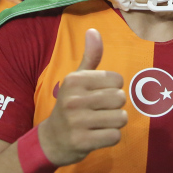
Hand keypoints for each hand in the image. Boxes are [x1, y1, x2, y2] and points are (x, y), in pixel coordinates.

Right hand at [37, 29, 127, 166]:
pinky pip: (115, 136)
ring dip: (115, 123)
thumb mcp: (77, 79)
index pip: (118, 80)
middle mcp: (74, 99)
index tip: (98, 95)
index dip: (113, 89)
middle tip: (99, 112)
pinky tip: (97, 136)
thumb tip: (93, 30)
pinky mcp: (81, 142)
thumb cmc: (71, 104)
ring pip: (121, 118)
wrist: (51, 140)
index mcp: (75, 80)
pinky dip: (111, 137)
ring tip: (99, 123)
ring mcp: (76, 122)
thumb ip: (90, 56)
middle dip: (115, 107)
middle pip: (120, 98)